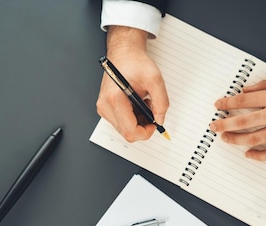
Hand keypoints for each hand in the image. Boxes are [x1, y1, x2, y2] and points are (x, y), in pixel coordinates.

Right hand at [96, 26, 168, 141]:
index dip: (145, 132)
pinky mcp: (105, 108)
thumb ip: (161, 103)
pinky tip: (137, 104)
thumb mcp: (155, 79)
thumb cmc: (135, 63)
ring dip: (138, 121)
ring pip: (125, 129)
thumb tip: (159, 120)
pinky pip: (121, 122)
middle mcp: (105, 106)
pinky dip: (133, 117)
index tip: (154, 124)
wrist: (124, 53)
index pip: (130, 131)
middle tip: (151, 109)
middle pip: (127, 132)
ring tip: (144, 103)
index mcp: (114, 99)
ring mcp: (104, 108)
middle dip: (143, 125)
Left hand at [209, 73, 265, 159]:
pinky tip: (248, 154)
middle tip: (214, 126)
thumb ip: (265, 85)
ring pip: (254, 138)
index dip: (227, 103)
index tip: (218, 106)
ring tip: (226, 139)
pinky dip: (258, 156)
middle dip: (225, 124)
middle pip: (243, 121)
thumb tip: (246, 91)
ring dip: (236, 140)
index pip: (243, 101)